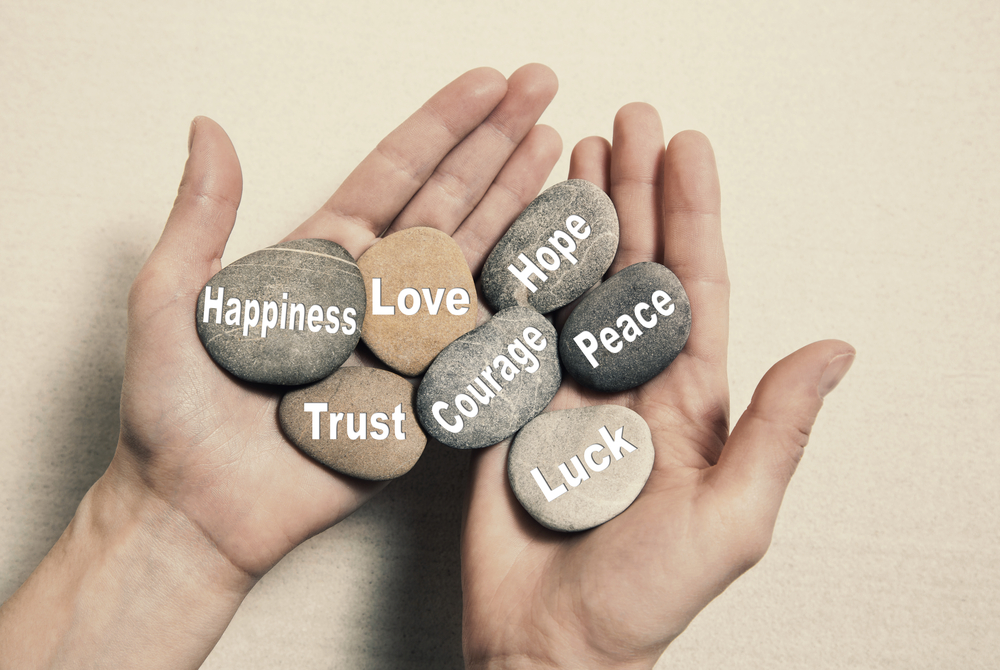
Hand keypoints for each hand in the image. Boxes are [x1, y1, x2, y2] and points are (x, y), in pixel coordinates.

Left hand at [0, 64, 560, 668]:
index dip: (442, 127)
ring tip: (557, 144)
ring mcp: (403, 342)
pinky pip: (478, 339)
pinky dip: (518, 295)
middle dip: (495, 143)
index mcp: (318, 259)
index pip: (394, 176)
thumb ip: (201, 216)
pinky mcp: (424, 396)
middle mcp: (370, 292)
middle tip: (541, 86)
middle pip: (446, 202)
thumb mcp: (170, 299)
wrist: (198, 511)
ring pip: (472, 259)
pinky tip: (553, 251)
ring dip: (516, 199)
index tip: (486, 82)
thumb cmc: (171, 412)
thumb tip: (209, 126)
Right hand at [461, 103, 854, 668]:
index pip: (695, 286)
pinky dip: (517, 271)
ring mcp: (567, 388)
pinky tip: (519, 226)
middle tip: (625, 119)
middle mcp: (629, 382)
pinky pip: (516, 326)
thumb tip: (837, 349)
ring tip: (576, 153)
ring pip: (575, 284)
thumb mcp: (732, 518)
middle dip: (633, 192)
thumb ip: (778, 430)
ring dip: (577, 217)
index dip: (693, 213)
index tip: (687, 144)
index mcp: (689, 401)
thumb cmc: (647, 596)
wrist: (549, 644)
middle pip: (634, 268)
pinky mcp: (512, 404)